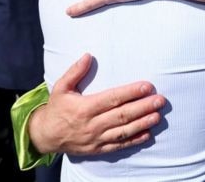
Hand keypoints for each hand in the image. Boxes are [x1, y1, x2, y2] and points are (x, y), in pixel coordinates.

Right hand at [29, 54, 165, 154]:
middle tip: (160, 100)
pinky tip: (147, 134)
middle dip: (142, 108)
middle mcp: (91, 124)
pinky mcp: (98, 149)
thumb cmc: (57, 108)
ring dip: (142, 124)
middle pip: (121, 115)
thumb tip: (88, 55)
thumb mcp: (60, 88)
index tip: (147, 86)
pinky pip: (118, 145)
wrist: (45, 136)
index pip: (111, 99)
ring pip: (123, 132)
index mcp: (84, 108)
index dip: (130, 93)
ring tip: (158, 116)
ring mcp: (95, 138)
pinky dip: (134, 141)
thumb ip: (74, 72)